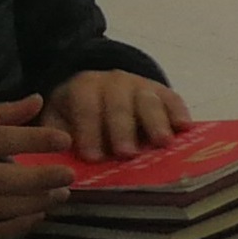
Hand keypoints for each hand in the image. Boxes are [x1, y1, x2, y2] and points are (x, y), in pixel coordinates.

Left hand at [40, 70, 190, 161]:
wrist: (100, 86)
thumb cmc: (77, 113)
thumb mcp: (57, 118)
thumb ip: (54, 135)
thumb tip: (52, 157)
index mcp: (83, 87)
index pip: (86, 107)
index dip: (89, 131)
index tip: (93, 157)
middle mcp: (113, 81)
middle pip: (119, 104)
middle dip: (122, 129)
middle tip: (127, 153)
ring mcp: (141, 85)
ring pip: (148, 100)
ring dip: (155, 122)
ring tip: (162, 142)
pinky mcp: (162, 91)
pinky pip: (173, 99)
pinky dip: (179, 113)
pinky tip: (185, 128)